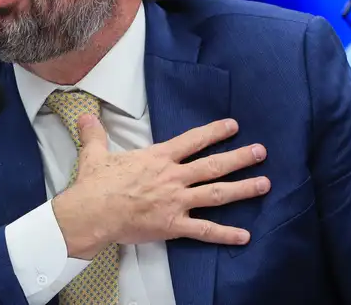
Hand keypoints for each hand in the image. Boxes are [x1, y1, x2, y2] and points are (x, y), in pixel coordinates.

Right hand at [52, 116, 269, 258]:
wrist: (93, 212)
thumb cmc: (95, 184)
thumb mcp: (94, 153)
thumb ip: (94, 133)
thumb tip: (85, 115)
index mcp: (158, 158)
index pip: (193, 140)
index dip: (214, 132)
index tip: (233, 126)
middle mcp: (173, 177)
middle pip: (213, 165)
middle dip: (240, 158)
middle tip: (261, 152)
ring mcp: (176, 202)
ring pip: (216, 193)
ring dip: (243, 189)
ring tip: (265, 184)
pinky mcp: (173, 225)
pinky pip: (204, 230)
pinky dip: (225, 234)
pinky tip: (245, 235)